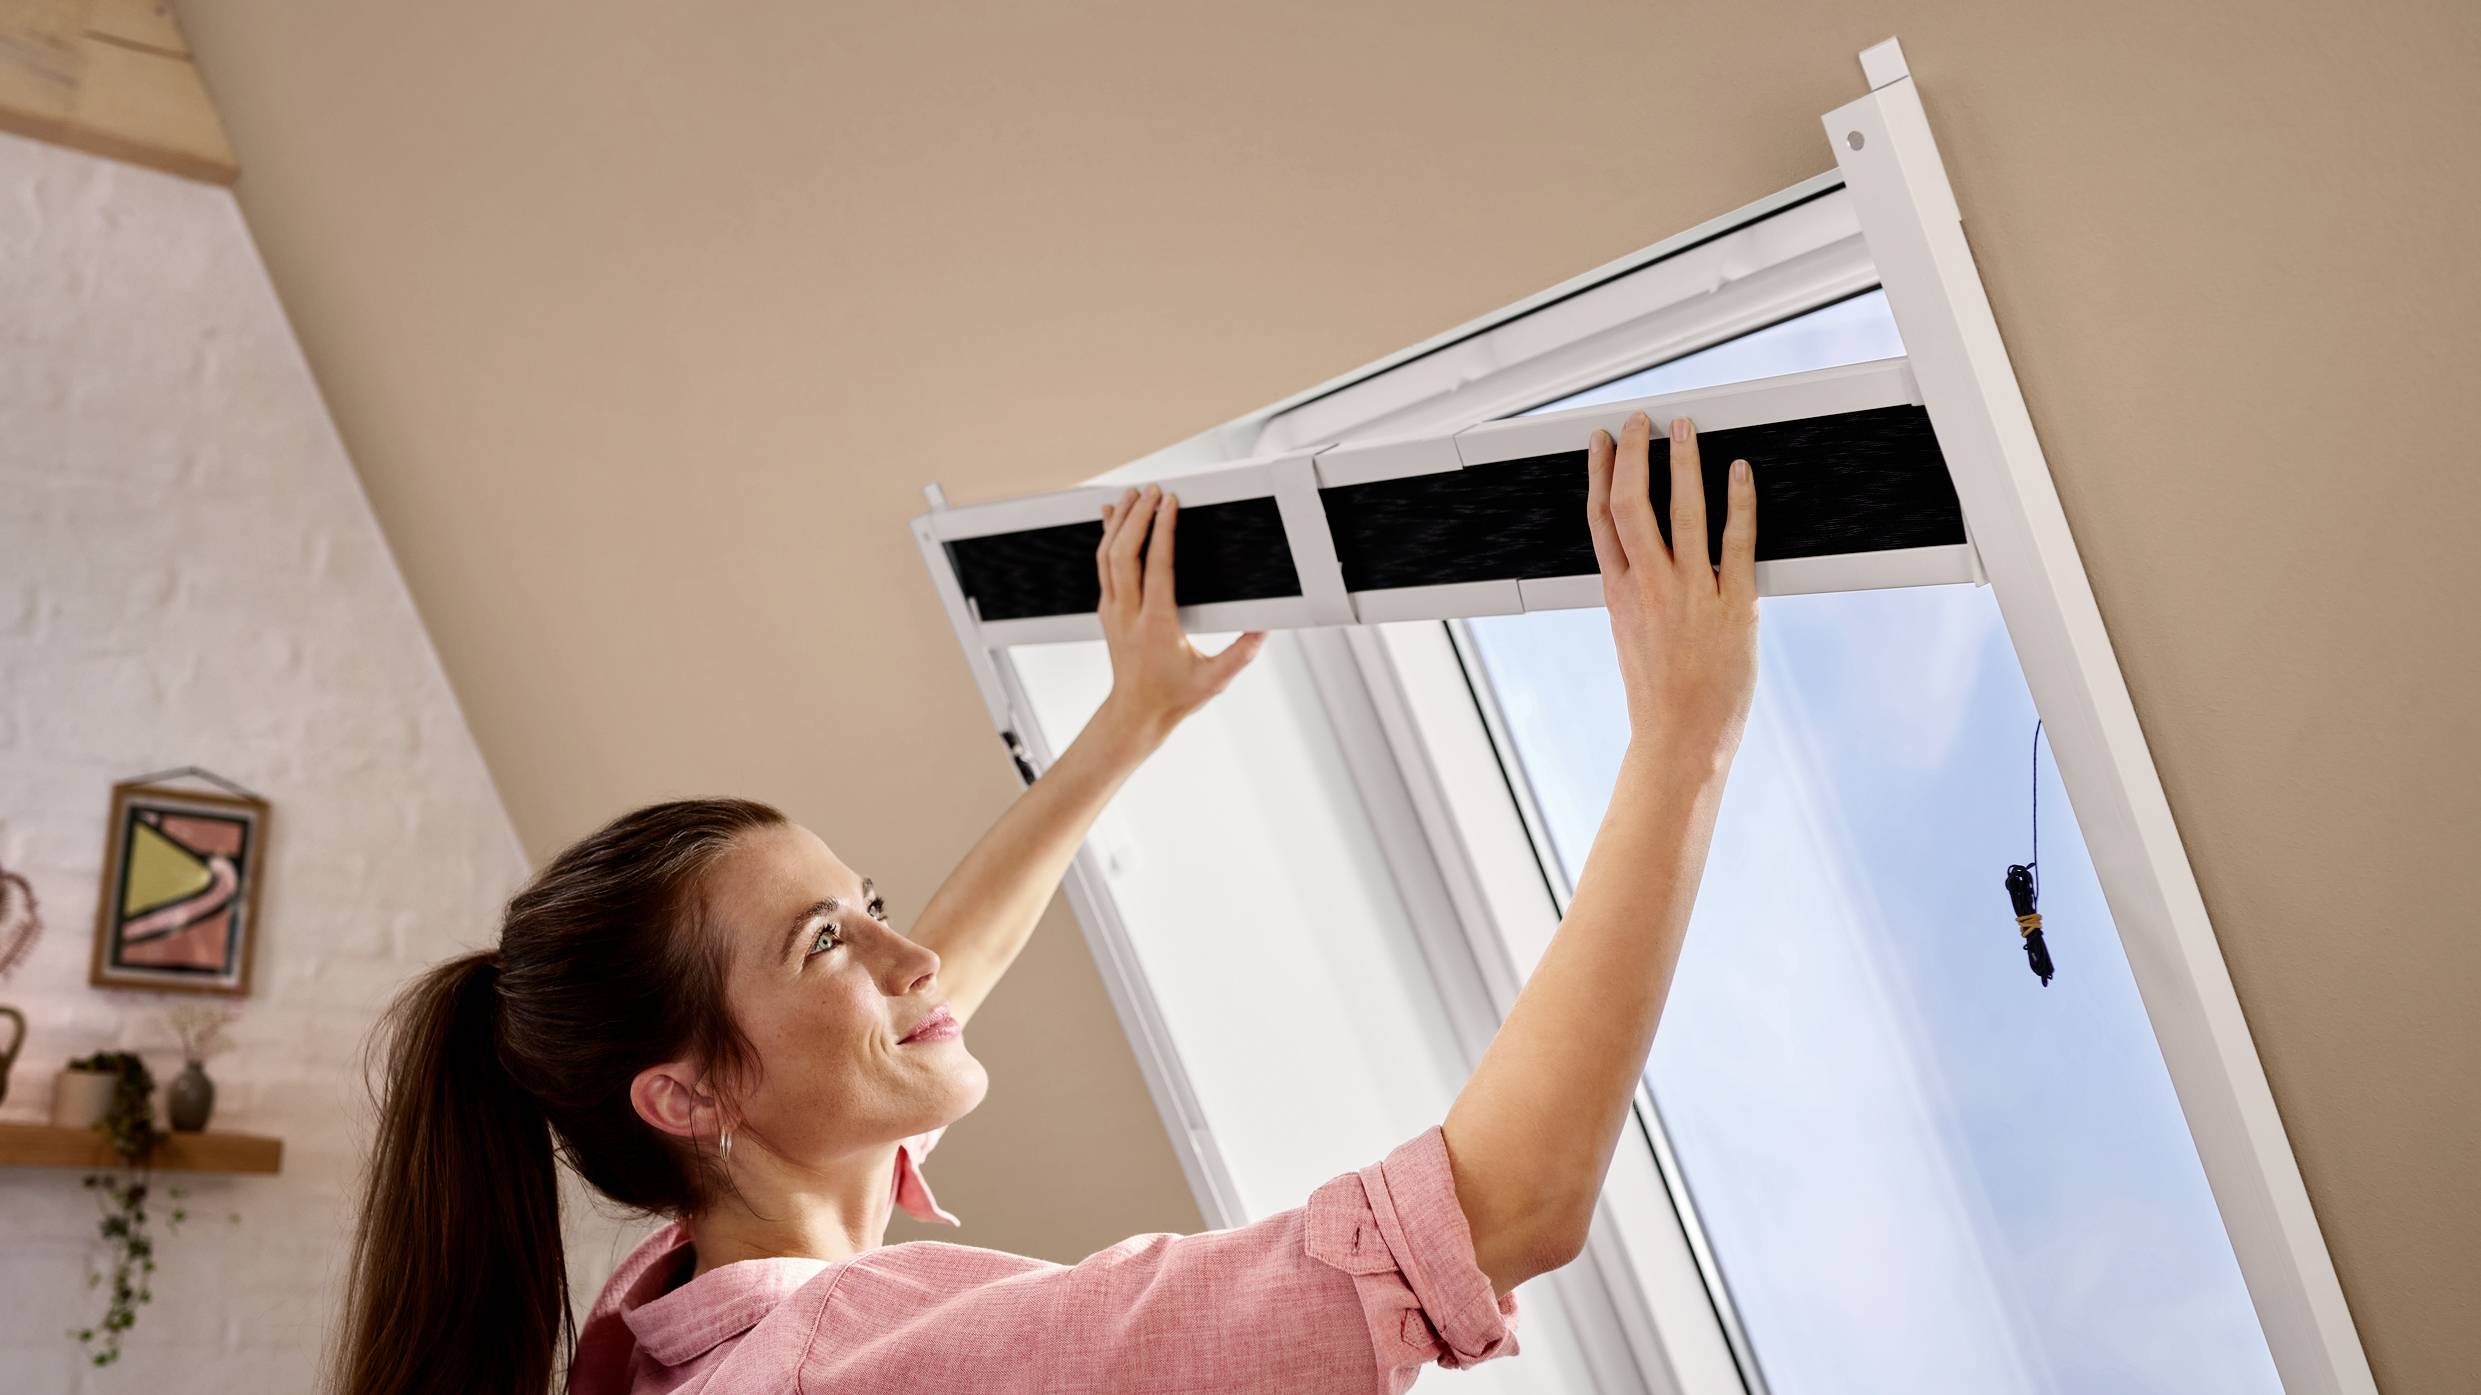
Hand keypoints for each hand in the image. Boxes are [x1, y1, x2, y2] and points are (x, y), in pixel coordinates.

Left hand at [1091, 483, 1266, 746]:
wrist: (1136, 714)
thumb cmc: (1174, 697)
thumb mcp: (1214, 680)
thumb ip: (1241, 654)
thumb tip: (1265, 629)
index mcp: (1156, 625)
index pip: (1156, 566)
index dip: (1162, 531)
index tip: (1170, 504)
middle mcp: (1128, 614)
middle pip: (1124, 554)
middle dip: (1138, 517)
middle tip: (1153, 491)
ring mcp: (1113, 611)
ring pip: (1107, 556)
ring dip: (1119, 522)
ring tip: (1132, 495)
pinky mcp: (1108, 611)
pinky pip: (1102, 566)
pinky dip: (1106, 537)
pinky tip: (1111, 519)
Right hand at [1585, 412, 1758, 773]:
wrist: (1681, 739)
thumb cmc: (1661, 697)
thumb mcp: (1632, 637)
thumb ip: (1638, 594)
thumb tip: (1646, 561)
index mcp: (1619, 594)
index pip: (1601, 519)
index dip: (1599, 473)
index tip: (1602, 442)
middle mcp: (1649, 587)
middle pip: (1631, 504)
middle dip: (1634, 454)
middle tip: (1641, 422)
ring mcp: (1690, 593)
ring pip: (1681, 511)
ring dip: (1683, 463)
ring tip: (1687, 429)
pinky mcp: (1732, 604)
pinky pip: (1736, 540)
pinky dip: (1738, 500)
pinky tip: (1739, 471)